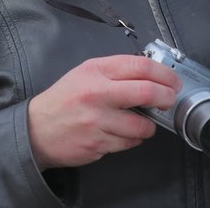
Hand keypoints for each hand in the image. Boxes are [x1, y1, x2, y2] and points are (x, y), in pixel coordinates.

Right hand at [27, 55, 179, 169]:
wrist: (37, 129)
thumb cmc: (65, 99)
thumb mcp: (86, 73)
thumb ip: (116, 71)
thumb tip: (151, 74)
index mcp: (96, 71)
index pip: (140, 66)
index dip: (164, 74)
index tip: (173, 81)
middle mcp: (97, 94)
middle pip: (146, 92)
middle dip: (166, 97)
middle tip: (169, 100)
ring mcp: (97, 121)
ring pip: (141, 124)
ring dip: (149, 125)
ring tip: (144, 122)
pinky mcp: (97, 144)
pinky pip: (128, 143)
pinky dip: (133, 139)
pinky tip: (126, 133)